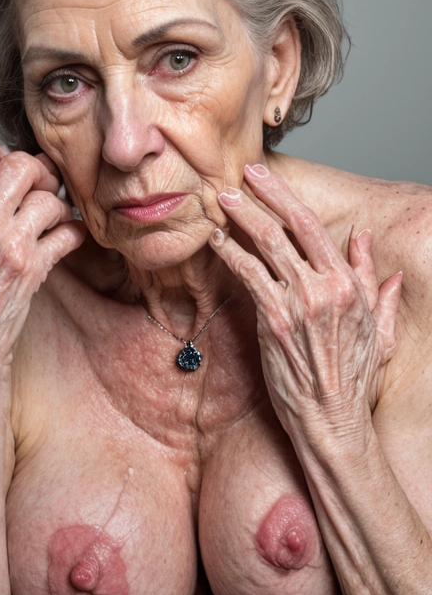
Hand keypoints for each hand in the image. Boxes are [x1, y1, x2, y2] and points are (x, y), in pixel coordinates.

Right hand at [0, 136, 85, 376]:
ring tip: (52, 219)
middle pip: (19, 163)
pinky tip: (64, 239)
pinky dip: (73, 233)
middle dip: (37, 172)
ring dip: (56, 206)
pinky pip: (68, 230)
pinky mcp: (29, 267)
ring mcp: (0, 241)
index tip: (6, 174)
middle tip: (42, 188)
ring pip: (48, 196)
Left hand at [209, 164, 401, 439]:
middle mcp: (324, 287)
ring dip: (240, 220)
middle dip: (260, 196)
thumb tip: (366, 241)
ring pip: (264, 246)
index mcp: (348, 283)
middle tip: (240, 175)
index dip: (285, 198)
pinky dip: (229, 254)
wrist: (333, 419)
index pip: (313, 226)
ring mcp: (298, 303)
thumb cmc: (354, 377)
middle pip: (287, 227)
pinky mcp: (273, 321)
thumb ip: (371, 279)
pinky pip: (247, 276)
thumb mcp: (377, 326)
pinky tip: (216, 242)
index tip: (264, 180)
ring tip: (222, 202)